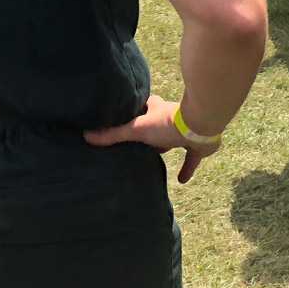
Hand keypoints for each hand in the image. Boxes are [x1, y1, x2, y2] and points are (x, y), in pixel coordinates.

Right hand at [83, 94, 221, 182]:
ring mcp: (185, 132)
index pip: (143, 107)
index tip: (126, 117)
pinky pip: (191, 159)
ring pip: (173, 139)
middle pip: (156, 124)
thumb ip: (114, 134)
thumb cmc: (167, 123)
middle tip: (138, 143)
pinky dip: (187, 168)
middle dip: (149, 131)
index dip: (136, 111)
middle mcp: (170, 119)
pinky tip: (181, 180)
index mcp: (156, 110)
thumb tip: (87, 136)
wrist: (201, 126)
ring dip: (166, 146)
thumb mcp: (137, 128)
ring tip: (156, 157)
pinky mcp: (197, 146)